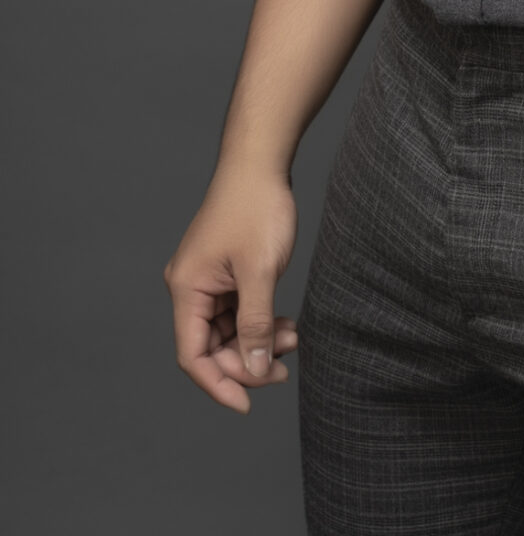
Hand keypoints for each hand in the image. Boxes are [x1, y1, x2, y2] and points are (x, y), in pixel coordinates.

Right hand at [163, 163, 300, 413]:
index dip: (218, 385)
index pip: (192, 356)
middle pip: (212, 347)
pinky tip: (286, 324)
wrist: (260, 161)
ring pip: (229, 331)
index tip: (247, 405)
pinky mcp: (225, 271)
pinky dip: (260, 322)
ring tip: (294, 338)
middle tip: (284, 367)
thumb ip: (255, 325)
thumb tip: (253, 371)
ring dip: (258, 341)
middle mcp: (190, 287)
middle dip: (246, 361)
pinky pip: (238, 311)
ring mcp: (208, 280)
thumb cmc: (256, 208)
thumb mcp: (260, 272)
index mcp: (186, 289)